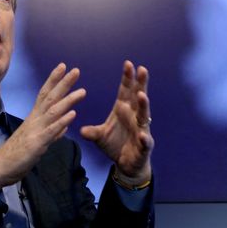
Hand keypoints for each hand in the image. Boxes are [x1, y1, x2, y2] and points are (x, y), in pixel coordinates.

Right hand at [0, 63, 85, 189]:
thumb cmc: (17, 154)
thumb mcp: (38, 141)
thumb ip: (52, 133)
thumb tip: (65, 126)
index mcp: (34, 118)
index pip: (44, 94)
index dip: (54, 80)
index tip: (63, 66)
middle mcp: (34, 120)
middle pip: (50, 97)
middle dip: (63, 83)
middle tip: (76, 70)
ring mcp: (35, 130)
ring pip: (53, 111)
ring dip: (68, 100)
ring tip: (82, 92)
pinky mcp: (36, 143)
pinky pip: (51, 130)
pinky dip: (62, 121)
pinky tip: (72, 114)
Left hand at [80, 60, 153, 185]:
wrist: (127, 164)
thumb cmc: (115, 145)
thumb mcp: (99, 137)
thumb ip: (92, 132)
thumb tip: (81, 130)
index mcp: (123, 110)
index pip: (126, 90)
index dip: (127, 78)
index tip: (127, 63)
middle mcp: (134, 116)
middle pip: (138, 97)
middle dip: (140, 84)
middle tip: (142, 69)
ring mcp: (141, 130)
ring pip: (144, 115)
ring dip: (144, 105)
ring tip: (142, 95)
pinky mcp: (144, 145)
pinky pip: (145, 141)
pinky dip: (145, 138)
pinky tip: (143, 135)